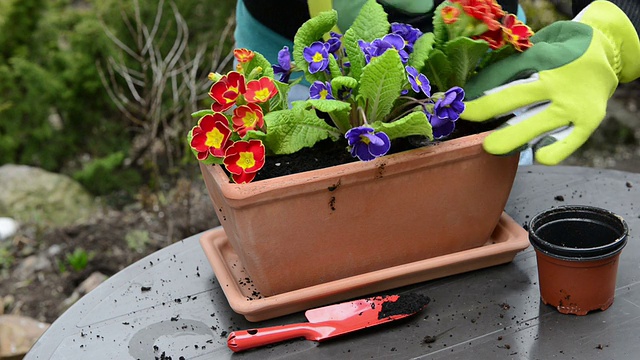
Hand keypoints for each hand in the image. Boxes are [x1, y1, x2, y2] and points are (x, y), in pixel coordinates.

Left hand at [461, 1, 639, 164]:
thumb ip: (509, 70)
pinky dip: (549, 152)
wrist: (606, 54)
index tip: (456, 105)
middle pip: (512, 98)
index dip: (475, 92)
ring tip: (492, 147)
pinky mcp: (587, 121)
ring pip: (535, 125)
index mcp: (539, 59)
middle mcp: (554, 82)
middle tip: (467, 121)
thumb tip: (473, 93)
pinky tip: (537, 155)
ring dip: (511, 138)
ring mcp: (571, 104)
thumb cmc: (559, 56)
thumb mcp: (535, 52)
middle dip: (484, 111)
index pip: (499, 76)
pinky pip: (565, 144)